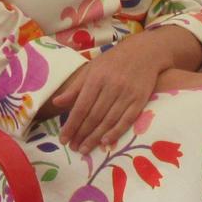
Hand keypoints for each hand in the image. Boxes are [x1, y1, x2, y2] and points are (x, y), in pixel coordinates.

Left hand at [51, 42, 167, 152]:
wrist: (145, 52)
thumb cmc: (113, 61)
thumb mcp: (91, 69)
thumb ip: (75, 88)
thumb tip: (56, 103)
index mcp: (96, 78)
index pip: (81, 107)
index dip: (71, 125)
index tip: (63, 139)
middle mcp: (111, 87)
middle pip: (94, 116)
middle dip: (82, 134)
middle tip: (73, 148)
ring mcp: (127, 94)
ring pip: (109, 121)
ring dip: (95, 138)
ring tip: (85, 149)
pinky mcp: (140, 100)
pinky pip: (127, 120)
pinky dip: (116, 132)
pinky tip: (105, 143)